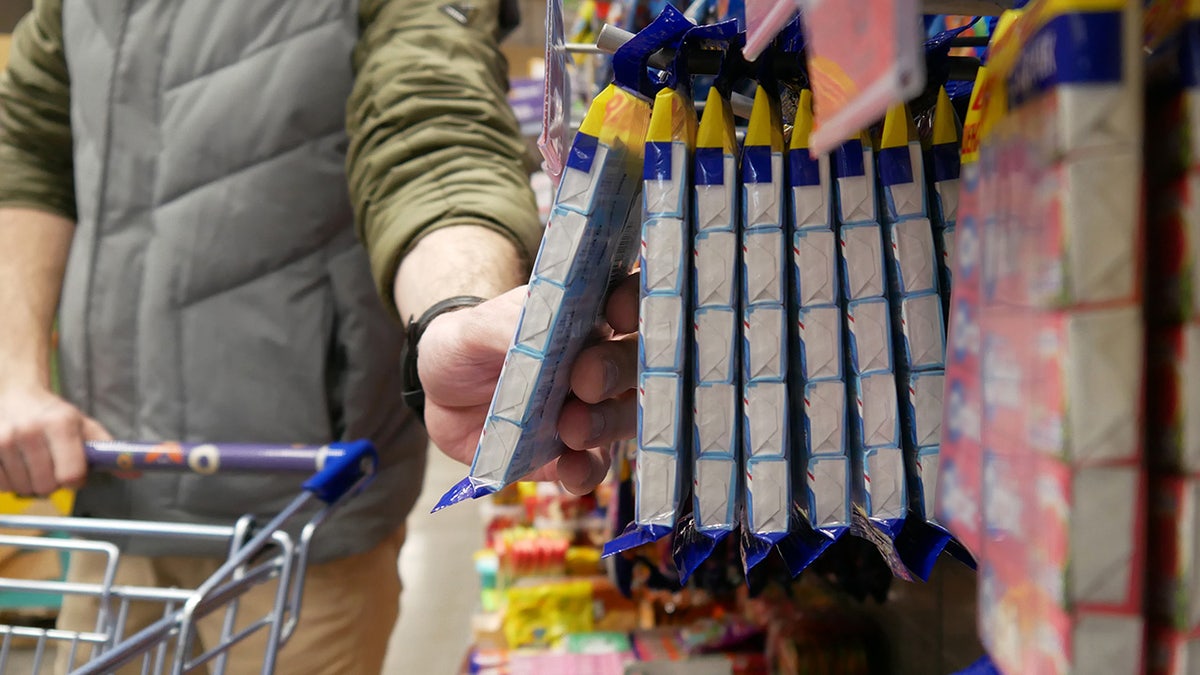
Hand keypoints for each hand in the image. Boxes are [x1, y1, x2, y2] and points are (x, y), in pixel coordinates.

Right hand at [0, 385, 110, 495]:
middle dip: (52, 482)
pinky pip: (1, 485)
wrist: (14, 395)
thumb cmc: (54, 416)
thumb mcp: (85, 426)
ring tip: (31, 461)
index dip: (75, 479)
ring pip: (22, 489)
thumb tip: (135, 473)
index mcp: (61, 424)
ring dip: (29, 482)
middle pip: (45, 486)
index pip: (71, 475)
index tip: (73, 472)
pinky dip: (8, 481)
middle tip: (50, 464)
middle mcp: (29, 431)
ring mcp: (2, 440)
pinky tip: (14, 464)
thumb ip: (108, 451)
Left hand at [418, 273, 639, 493]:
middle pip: (636, 362)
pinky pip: (594, 465)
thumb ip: (508, 327)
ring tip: (572, 428)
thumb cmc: (467, 346)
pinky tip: (569, 469)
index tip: (619, 314)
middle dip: (619, 369)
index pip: (631, 300)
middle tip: (587, 379)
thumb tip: (539, 333)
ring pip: (624, 416)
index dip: (636, 303)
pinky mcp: (575, 452)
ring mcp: (592, 409)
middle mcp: (602, 360)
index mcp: (587, 314)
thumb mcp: (473, 328)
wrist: (441, 397)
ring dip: (606, 423)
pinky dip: (587, 470)